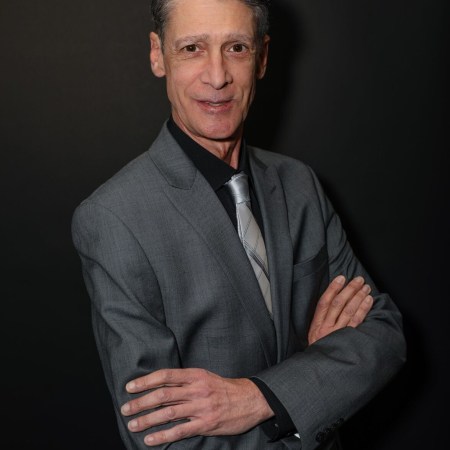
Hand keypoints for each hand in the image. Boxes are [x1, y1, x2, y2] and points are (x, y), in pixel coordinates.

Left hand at [121, 368, 273, 445]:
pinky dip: (163, 436)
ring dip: (147, 420)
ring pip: (168, 414)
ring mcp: (201, 407)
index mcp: (195, 375)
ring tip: (133, 425)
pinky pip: (180, 431)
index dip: (146, 381)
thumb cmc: (224, 388)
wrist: (250, 399)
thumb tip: (160, 386)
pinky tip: (150, 440)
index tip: (130, 387)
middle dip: (141, 402)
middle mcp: (196, 389)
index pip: (165, 376)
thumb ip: (185, 381)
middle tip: (125, 409)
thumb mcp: (205, 377)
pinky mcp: (205, 424)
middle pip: (163, 395)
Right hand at [308, 275, 372, 344]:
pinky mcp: (348, 340)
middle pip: (338, 303)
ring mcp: (338, 334)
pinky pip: (357, 322)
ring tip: (365, 287)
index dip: (333, 288)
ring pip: (349, 311)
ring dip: (358, 297)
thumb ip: (322, 320)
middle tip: (358, 279)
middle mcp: (326, 328)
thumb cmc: (319, 350)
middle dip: (349, 289)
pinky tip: (368, 301)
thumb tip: (334, 300)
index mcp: (316, 324)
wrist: (319, 369)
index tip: (341, 278)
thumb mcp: (314, 334)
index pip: (324, 302)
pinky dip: (363, 309)